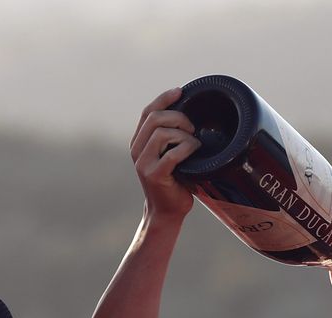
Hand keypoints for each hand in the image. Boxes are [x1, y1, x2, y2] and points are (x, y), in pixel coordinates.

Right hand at [130, 88, 201, 219]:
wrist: (166, 212)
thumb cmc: (173, 182)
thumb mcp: (169, 154)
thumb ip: (171, 137)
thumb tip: (191, 113)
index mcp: (139, 142)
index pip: (147, 112)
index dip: (164, 98)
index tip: (180, 91)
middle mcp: (137, 150)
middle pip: (154, 118)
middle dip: (178, 117)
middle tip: (192, 128)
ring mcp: (143, 163)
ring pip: (162, 133)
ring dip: (184, 135)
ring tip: (193, 144)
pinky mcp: (154, 175)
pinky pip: (173, 153)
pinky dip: (187, 149)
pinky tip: (194, 152)